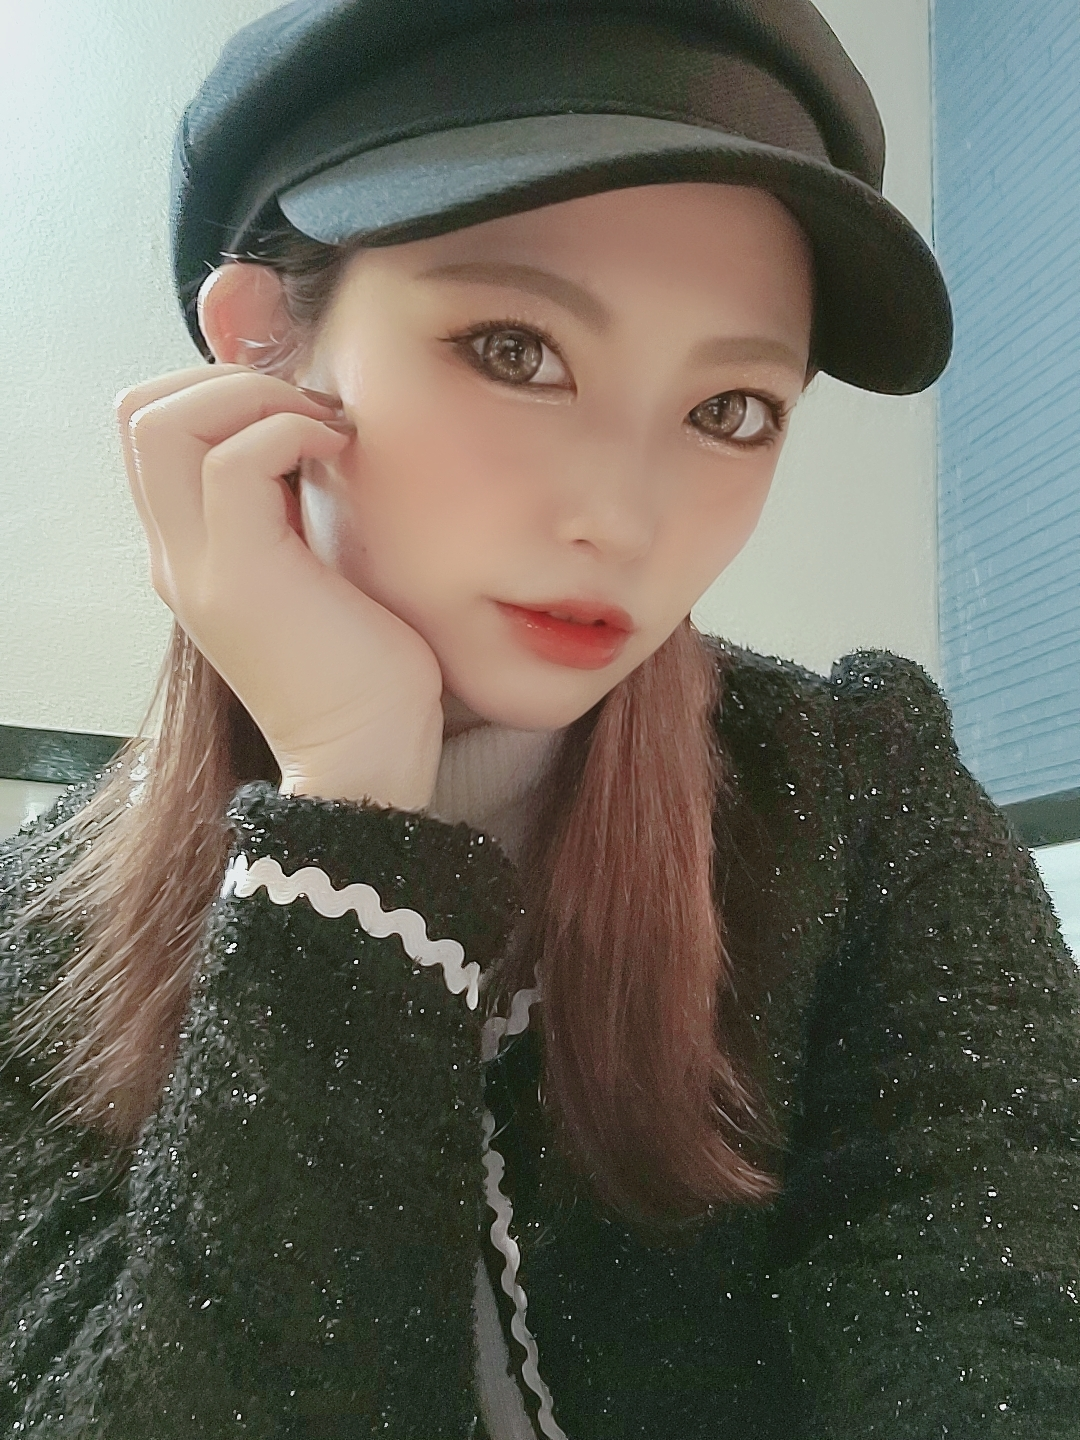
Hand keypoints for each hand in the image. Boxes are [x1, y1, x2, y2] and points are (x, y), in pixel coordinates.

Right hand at [116, 364, 444, 809]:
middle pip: (138, 412)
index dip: (217, 390)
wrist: (367, 757)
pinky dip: (285, 430)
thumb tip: (307, 436)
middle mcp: (177, 553)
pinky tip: (335, 451)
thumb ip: (288, 510)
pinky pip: (232, 462)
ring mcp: (199, 565)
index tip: (297, 413)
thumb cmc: (363, 670)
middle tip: (303, 409)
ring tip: (319, 427)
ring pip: (162, 422)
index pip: (152, 429)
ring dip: (249, 396)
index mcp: (192, 549)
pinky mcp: (240, 576)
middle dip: (224, 378)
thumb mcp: (314, 568)